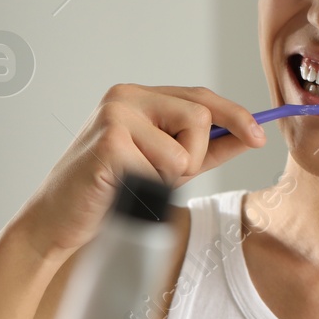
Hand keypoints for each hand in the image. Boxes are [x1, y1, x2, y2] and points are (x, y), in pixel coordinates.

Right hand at [14, 84, 265, 265]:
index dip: (235, 115)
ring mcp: (114, 116)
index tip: (259, 137)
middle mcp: (125, 97)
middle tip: (163, 177)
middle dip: (194, 157)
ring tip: (136, 185)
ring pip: (183, 151)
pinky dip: (148, 190)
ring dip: (168, 180)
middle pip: (200, 117)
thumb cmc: (108, 194)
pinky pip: (161, 171)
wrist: (59, 221)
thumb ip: (205, 149)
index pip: (199, 97)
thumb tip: (249, 135)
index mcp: (137, 97)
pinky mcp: (110, 143)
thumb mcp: (165, 167)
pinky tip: (121, 190)